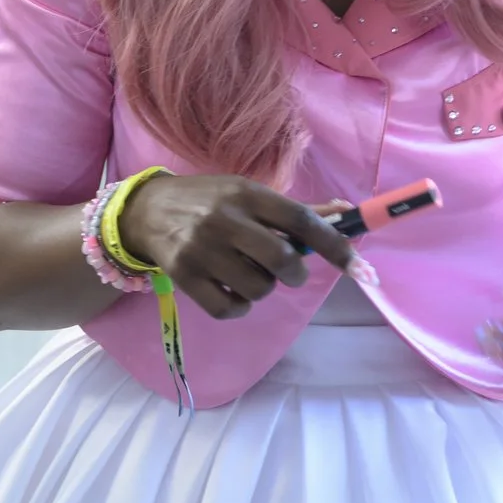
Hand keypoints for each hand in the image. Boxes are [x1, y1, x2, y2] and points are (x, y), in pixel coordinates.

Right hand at [111, 174, 356, 319]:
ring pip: (259, 289)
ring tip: (246, 274)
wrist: (145, 211)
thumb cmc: (207, 200)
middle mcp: (225, 220)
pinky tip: (230, 290)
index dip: (335, 245)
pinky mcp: (184, 277)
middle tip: (287, 272)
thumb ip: (296, 210)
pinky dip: (239, 307)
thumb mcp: (246, 193)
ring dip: (262, 289)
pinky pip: (231, 309)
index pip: (302, 220)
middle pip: (283, 260)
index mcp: (246, 194)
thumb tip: (347, 213)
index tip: (357, 266)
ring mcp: (202, 250)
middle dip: (294, 274)